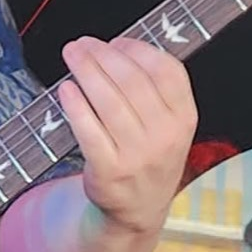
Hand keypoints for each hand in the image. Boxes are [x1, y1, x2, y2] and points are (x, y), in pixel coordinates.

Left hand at [57, 34, 196, 240]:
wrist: (139, 209)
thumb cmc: (149, 156)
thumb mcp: (171, 125)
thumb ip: (157, 90)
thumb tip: (117, 48)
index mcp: (185, 118)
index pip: (166, 70)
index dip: (137, 49)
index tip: (114, 42)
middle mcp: (165, 136)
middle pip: (132, 81)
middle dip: (103, 55)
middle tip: (82, 44)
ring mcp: (137, 155)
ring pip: (108, 101)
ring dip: (86, 70)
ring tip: (72, 55)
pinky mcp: (109, 170)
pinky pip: (88, 130)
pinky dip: (76, 106)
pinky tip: (66, 89)